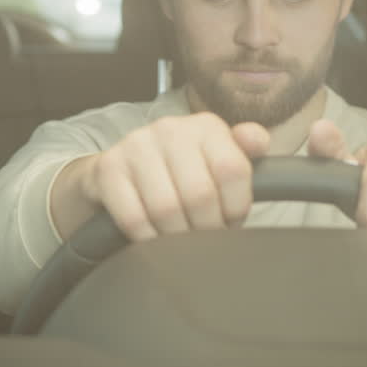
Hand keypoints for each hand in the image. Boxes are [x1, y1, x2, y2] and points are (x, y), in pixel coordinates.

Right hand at [54, 113, 270, 241]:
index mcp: (205, 126)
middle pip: (200, 195)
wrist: (120, 171)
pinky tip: (154, 238)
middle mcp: (170, 128)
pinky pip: (134, 218)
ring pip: (167, 209)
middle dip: (206, 228)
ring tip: (180, 240)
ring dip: (176, 237)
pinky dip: (148, 238)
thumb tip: (259, 141)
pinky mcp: (108, 169)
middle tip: (205, 239)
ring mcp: (136, 146)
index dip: (235, 207)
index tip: (230, 221)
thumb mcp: (216, 159)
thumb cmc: (179, 171)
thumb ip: (245, 152)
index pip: (232, 170)